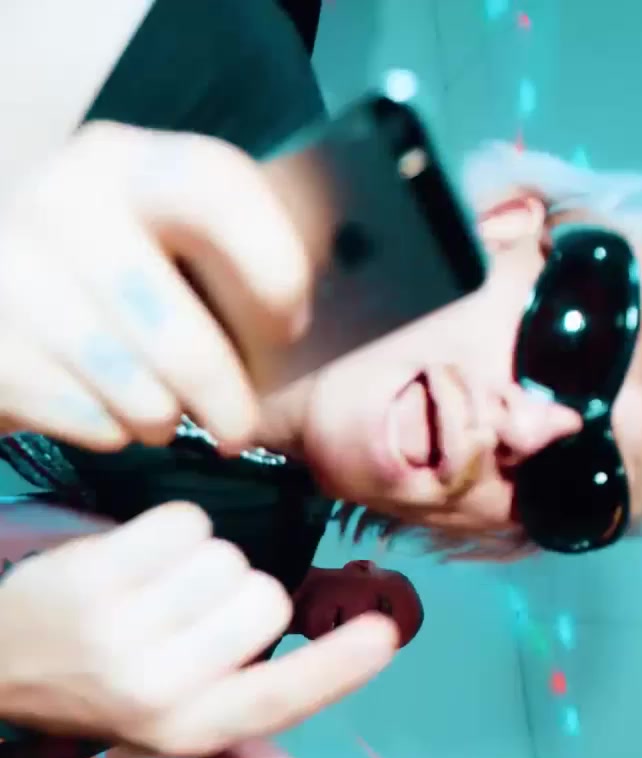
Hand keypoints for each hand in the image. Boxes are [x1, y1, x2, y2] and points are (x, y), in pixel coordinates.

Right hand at [0, 121, 309, 451]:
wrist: (4, 299)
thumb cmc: (117, 278)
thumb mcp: (173, 243)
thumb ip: (243, 264)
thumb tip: (330, 325)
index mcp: (131, 163)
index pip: (218, 192)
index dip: (272, 272)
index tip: (289, 328)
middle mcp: (65, 202)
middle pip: (182, 337)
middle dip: (227, 401)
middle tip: (239, 428)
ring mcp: (16, 275)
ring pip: (138, 395)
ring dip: (166, 420)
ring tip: (162, 409)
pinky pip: (92, 423)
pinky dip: (112, 432)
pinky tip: (106, 407)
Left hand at [0, 503, 396, 757]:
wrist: (4, 662)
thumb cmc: (103, 695)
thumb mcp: (171, 734)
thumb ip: (241, 757)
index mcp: (189, 728)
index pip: (280, 700)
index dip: (338, 669)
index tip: (384, 636)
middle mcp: (161, 687)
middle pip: (265, 601)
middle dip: (246, 595)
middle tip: (199, 611)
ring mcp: (123, 629)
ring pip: (227, 557)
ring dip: (207, 561)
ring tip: (165, 586)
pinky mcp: (95, 573)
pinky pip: (185, 523)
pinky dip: (175, 529)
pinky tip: (144, 557)